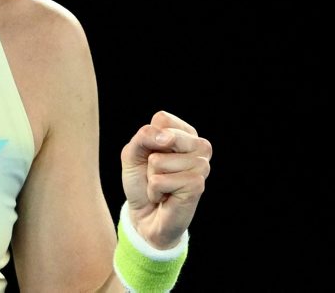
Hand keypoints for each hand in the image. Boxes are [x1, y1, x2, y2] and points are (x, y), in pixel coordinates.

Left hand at [120, 110, 211, 248]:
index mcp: (186, 133)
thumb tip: (167, 137)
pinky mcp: (197, 184)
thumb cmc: (141, 181)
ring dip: (152, 177)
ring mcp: (202, 165)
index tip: (152, 155)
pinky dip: (155, 191)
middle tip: (157, 173)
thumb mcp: (133, 152)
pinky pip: (160, 180)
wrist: (144, 216)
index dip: (148, 138)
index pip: (162, 118)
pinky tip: (165, 197)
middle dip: (149, 158)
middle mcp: (199, 146)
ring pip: (158, 160)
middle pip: (162, 136)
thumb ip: (144, 136)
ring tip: (163, 186)